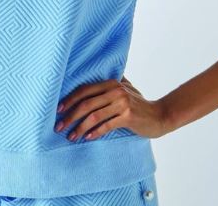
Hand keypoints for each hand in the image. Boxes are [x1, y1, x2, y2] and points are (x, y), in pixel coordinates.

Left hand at [54, 75, 168, 140]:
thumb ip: (109, 85)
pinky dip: (95, 132)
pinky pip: (107, 125)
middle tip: (59, 127)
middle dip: (70, 116)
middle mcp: (115, 90)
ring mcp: (122, 103)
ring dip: (80, 127)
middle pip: (86, 103)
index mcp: (111, 83)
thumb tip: (90, 78)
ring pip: (94, 116)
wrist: (159, 115)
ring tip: (71, 136)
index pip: (84, 90)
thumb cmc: (138, 103)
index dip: (69, 99)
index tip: (58, 110)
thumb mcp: (124, 88)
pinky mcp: (128, 116)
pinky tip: (87, 138)